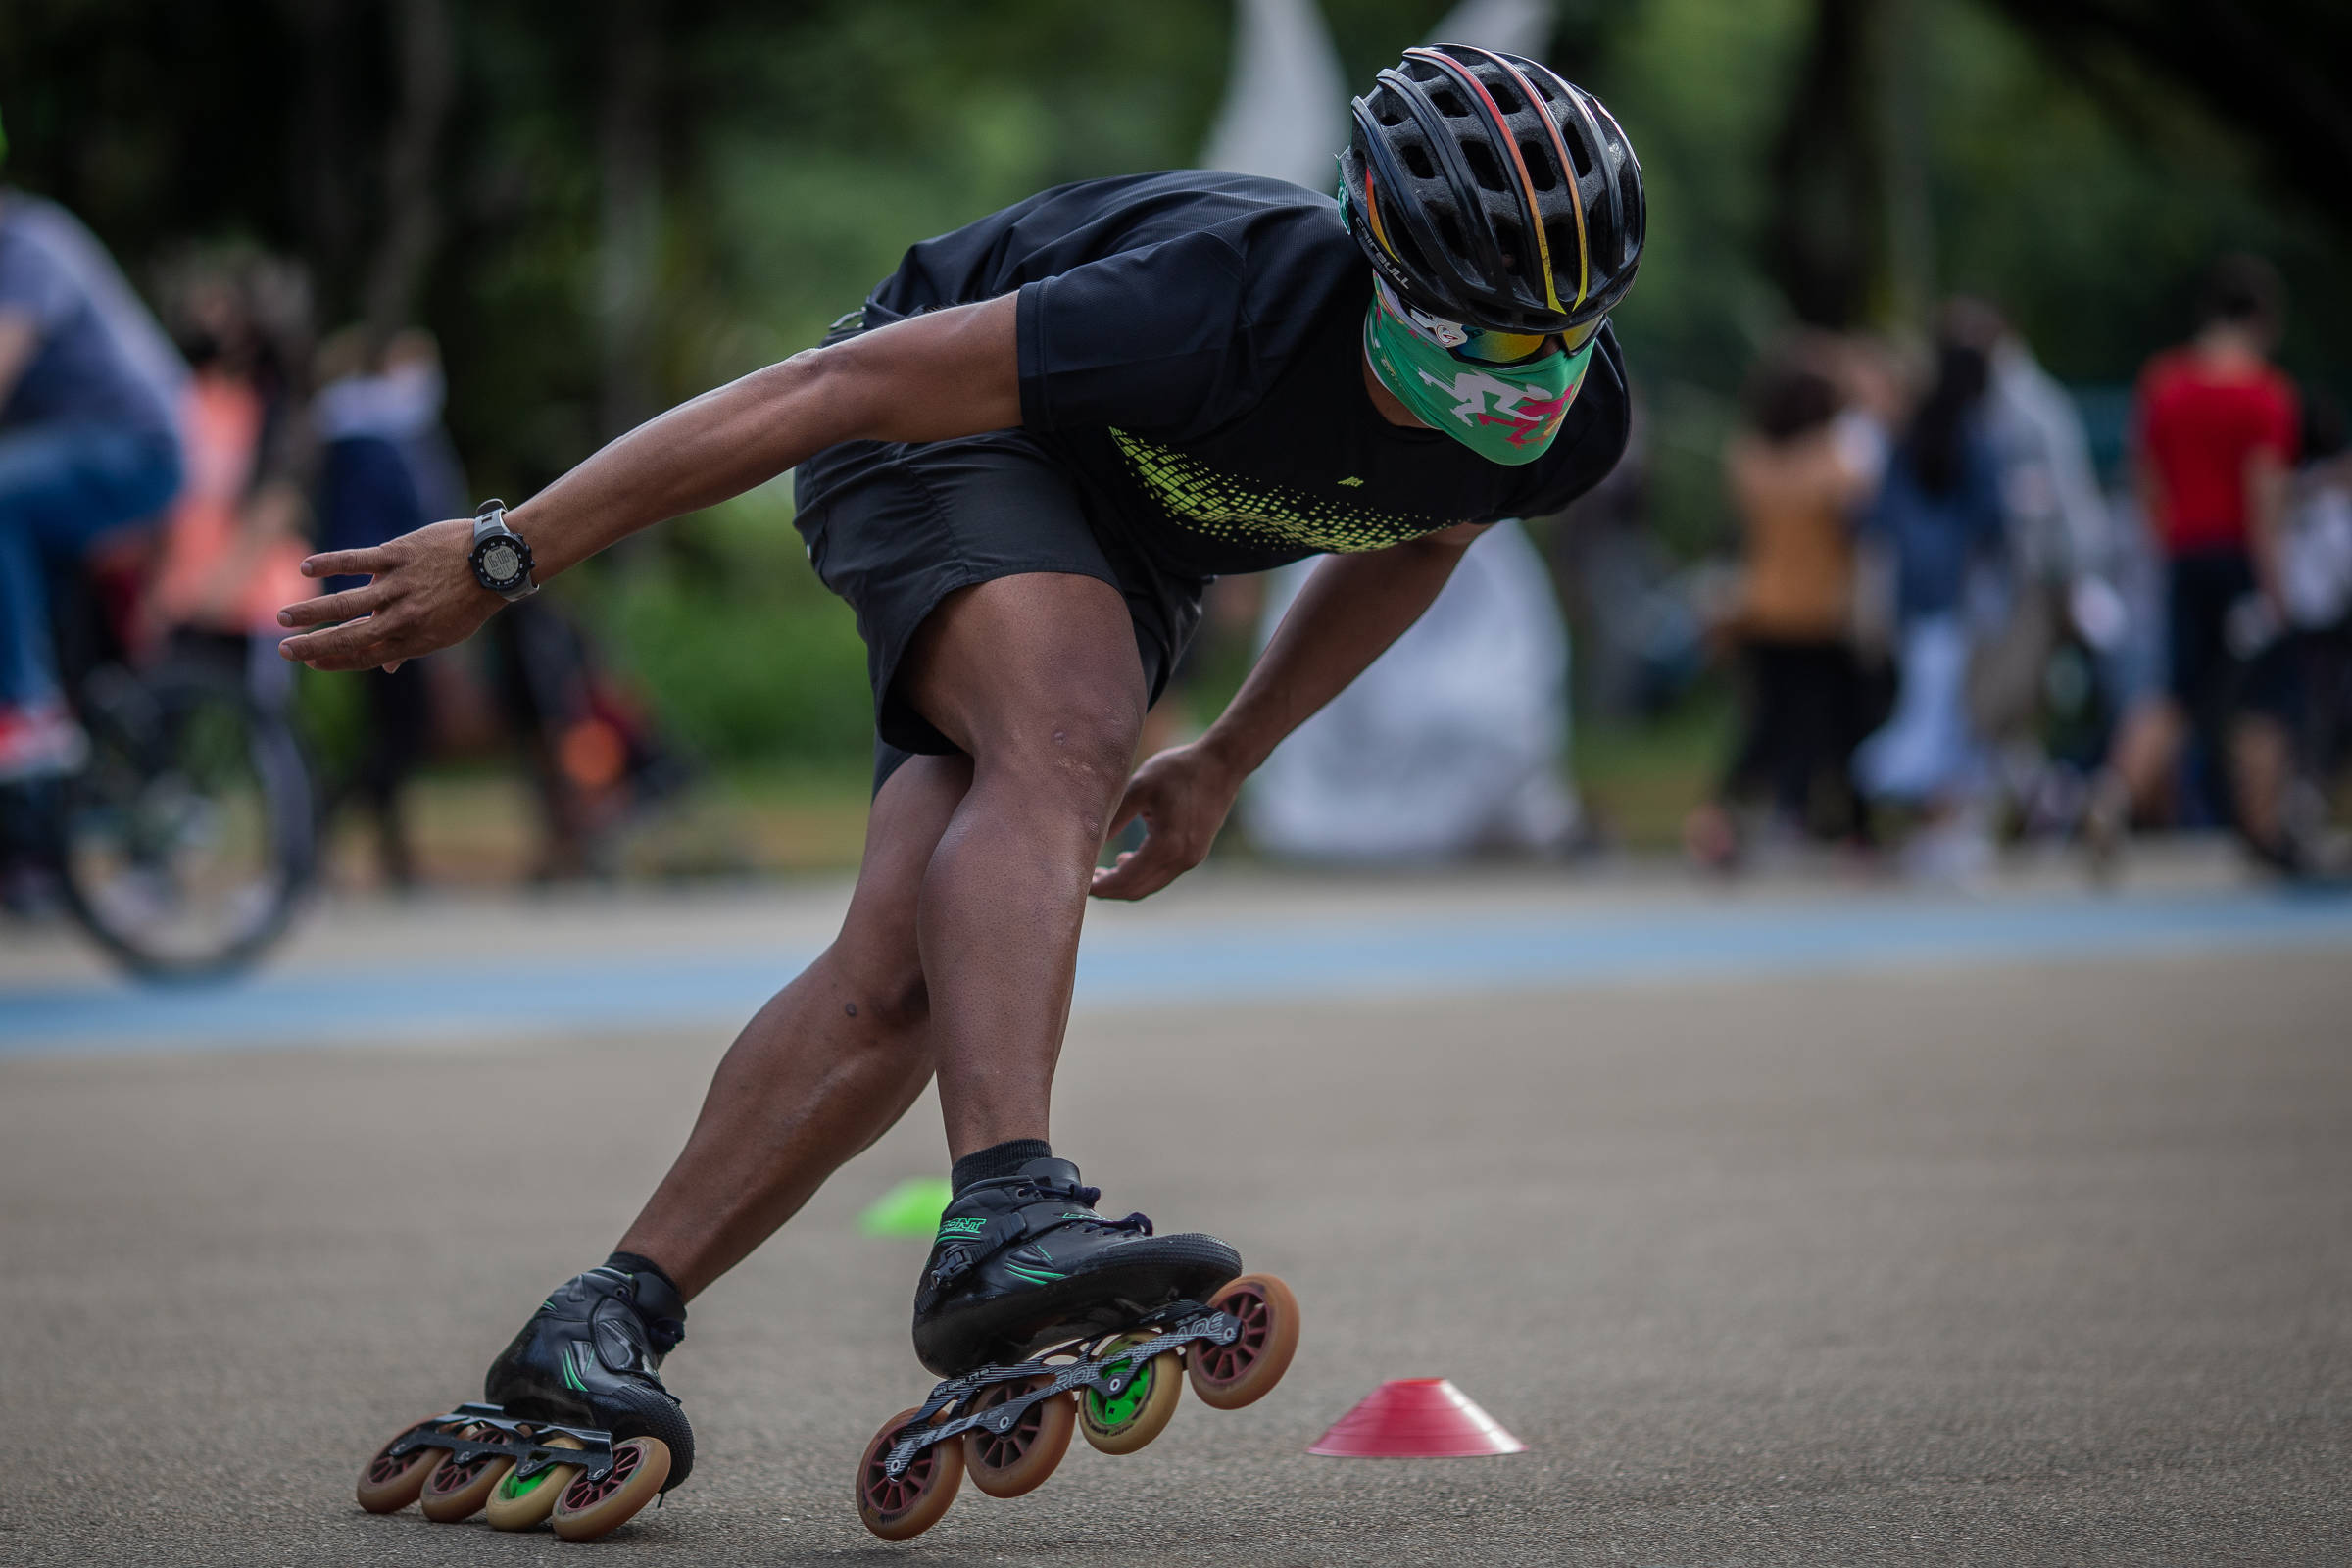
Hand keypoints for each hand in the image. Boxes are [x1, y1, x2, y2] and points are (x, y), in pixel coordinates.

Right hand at [275, 517, 499, 671]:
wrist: (496, 562)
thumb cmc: (469, 599)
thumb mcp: (446, 632)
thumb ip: (410, 646)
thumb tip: (386, 668)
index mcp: (416, 639)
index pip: (367, 656)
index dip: (337, 660)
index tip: (311, 661)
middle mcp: (405, 617)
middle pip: (351, 636)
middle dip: (315, 645)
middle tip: (285, 650)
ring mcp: (401, 586)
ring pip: (347, 602)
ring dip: (312, 611)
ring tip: (284, 617)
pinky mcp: (399, 556)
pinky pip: (358, 560)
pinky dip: (331, 564)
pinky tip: (307, 568)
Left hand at [1089, 742, 1244, 901]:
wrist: (1223, 764)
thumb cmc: (1179, 770)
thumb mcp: (1139, 788)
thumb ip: (1114, 819)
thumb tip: (1087, 844)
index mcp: (1166, 846)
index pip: (1126, 879)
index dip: (1101, 886)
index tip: (1078, 884)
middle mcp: (1182, 860)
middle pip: (1138, 890)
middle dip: (1110, 890)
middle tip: (1084, 882)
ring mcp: (1192, 859)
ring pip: (1151, 885)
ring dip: (1125, 883)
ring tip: (1100, 872)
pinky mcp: (1196, 853)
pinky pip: (1163, 874)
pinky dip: (1142, 874)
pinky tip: (1126, 859)